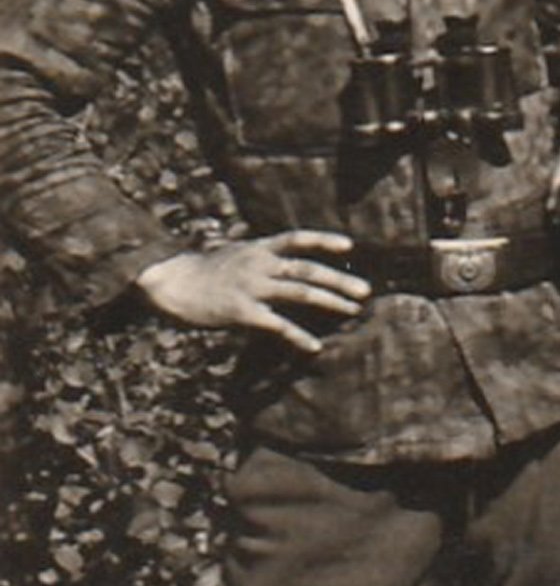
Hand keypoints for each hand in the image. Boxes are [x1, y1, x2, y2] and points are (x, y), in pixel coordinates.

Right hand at [135, 230, 369, 354]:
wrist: (168, 282)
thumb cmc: (202, 271)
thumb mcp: (235, 254)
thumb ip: (262, 258)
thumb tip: (284, 263)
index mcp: (258, 248)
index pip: (297, 238)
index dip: (323, 240)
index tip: (350, 246)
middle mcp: (258, 264)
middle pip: (307, 269)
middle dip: (338, 280)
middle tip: (365, 290)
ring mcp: (251, 286)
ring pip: (299, 292)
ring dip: (330, 302)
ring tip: (353, 310)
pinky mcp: (241, 311)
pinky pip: (276, 325)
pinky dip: (297, 336)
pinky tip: (314, 346)